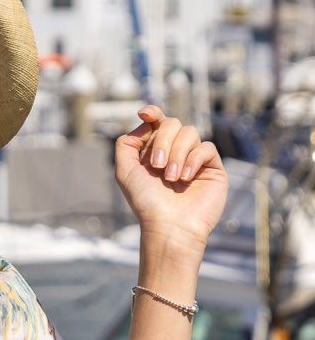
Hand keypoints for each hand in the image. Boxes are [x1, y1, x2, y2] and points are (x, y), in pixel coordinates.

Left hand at [115, 105, 227, 263]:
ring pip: (189, 132)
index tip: (145, 113)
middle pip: (172, 123)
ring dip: (177, 153)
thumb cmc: (147, 203)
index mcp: (155, 152)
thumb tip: (145, 122)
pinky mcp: (212, 167)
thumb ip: (126, 145)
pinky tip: (185, 178)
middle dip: (162, 141)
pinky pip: (206, 147)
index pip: (157, 123)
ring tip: (171, 178)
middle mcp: (175, 153)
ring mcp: (194, 159)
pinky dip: (193, 159)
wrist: (169, 226)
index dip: (153, 113)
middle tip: (157, 167)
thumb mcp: (125, 172)